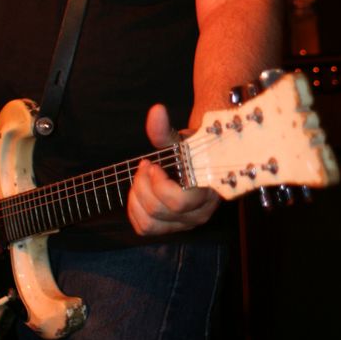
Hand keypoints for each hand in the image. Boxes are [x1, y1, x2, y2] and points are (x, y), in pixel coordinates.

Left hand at [127, 103, 218, 235]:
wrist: (198, 162)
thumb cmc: (191, 150)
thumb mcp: (178, 139)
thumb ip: (165, 130)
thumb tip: (156, 111)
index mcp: (205, 192)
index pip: (177, 201)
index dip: (158, 185)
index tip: (153, 164)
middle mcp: (198, 213)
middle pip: (158, 210)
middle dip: (143, 185)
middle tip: (145, 166)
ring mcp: (185, 224)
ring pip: (149, 224)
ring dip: (137, 198)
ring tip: (141, 179)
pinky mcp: (172, 228)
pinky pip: (145, 229)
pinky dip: (135, 210)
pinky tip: (139, 191)